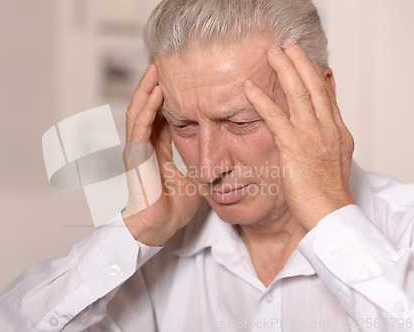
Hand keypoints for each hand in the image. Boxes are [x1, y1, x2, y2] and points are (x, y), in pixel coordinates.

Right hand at [123, 65, 201, 245]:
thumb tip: (218, 158)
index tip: (179, 79)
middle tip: (165, 63)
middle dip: (154, 85)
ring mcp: (137, 150)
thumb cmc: (170, 208)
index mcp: (155, 149)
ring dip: (147, 89)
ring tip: (157, 68)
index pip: (160, 116)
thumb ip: (198, 164)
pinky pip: (140, 127)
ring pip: (139, 111)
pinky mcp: (135, 157)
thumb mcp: (191, 179)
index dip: (167, 97)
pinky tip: (156, 92)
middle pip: (146, 107)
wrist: (156, 228)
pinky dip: (148, 108)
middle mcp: (143, 145)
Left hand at [243, 44, 354, 229]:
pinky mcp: (294, 145)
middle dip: (301, 63)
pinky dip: (261, 99)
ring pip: (298, 94)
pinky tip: (249, 88)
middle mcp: (326, 127)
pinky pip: (275, 116)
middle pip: (314, 86)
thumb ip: (326, 138)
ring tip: (272, 53)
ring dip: (284, 70)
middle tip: (287, 45)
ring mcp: (311, 135)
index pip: (326, 95)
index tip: (306, 59)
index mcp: (337, 131)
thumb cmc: (328, 191)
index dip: (315, 74)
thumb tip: (319, 125)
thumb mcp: (333, 159)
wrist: (330, 210)